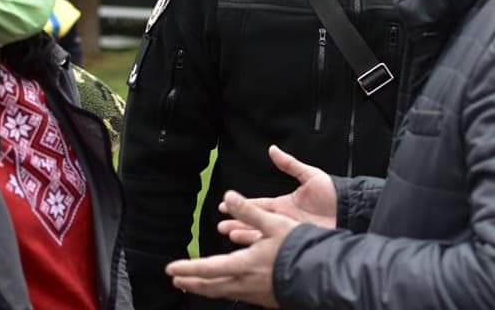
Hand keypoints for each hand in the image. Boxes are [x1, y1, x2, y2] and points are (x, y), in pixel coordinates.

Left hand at [167, 190, 296, 307]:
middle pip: (211, 286)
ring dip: (205, 287)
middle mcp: (245, 283)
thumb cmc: (298, 247)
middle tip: (177, 279)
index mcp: (244, 265)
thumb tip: (229, 196)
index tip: (171, 268)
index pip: (208, 268)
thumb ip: (249, 210)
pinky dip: (224, 289)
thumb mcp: (274, 223)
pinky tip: (227, 285)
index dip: (187, 268)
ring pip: (223, 292)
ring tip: (194, 284)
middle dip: (191, 282)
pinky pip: (237, 294)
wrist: (323, 273)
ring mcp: (255, 293)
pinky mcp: (265, 298)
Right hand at [217, 145, 335, 245]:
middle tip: (220, 227)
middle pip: (254, 222)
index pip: (256, 205)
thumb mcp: (310, 175)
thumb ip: (290, 164)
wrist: (350, 209)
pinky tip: (249, 250)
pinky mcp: (295, 243)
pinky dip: (260, 248)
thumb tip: (272, 149)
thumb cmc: (332, 192)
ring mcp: (287, 233)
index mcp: (283, 204)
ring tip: (229, 236)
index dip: (240, 205)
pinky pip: (274, 247)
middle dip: (237, 224)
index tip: (222, 205)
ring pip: (260, 235)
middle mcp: (282, 220)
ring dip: (244, 236)